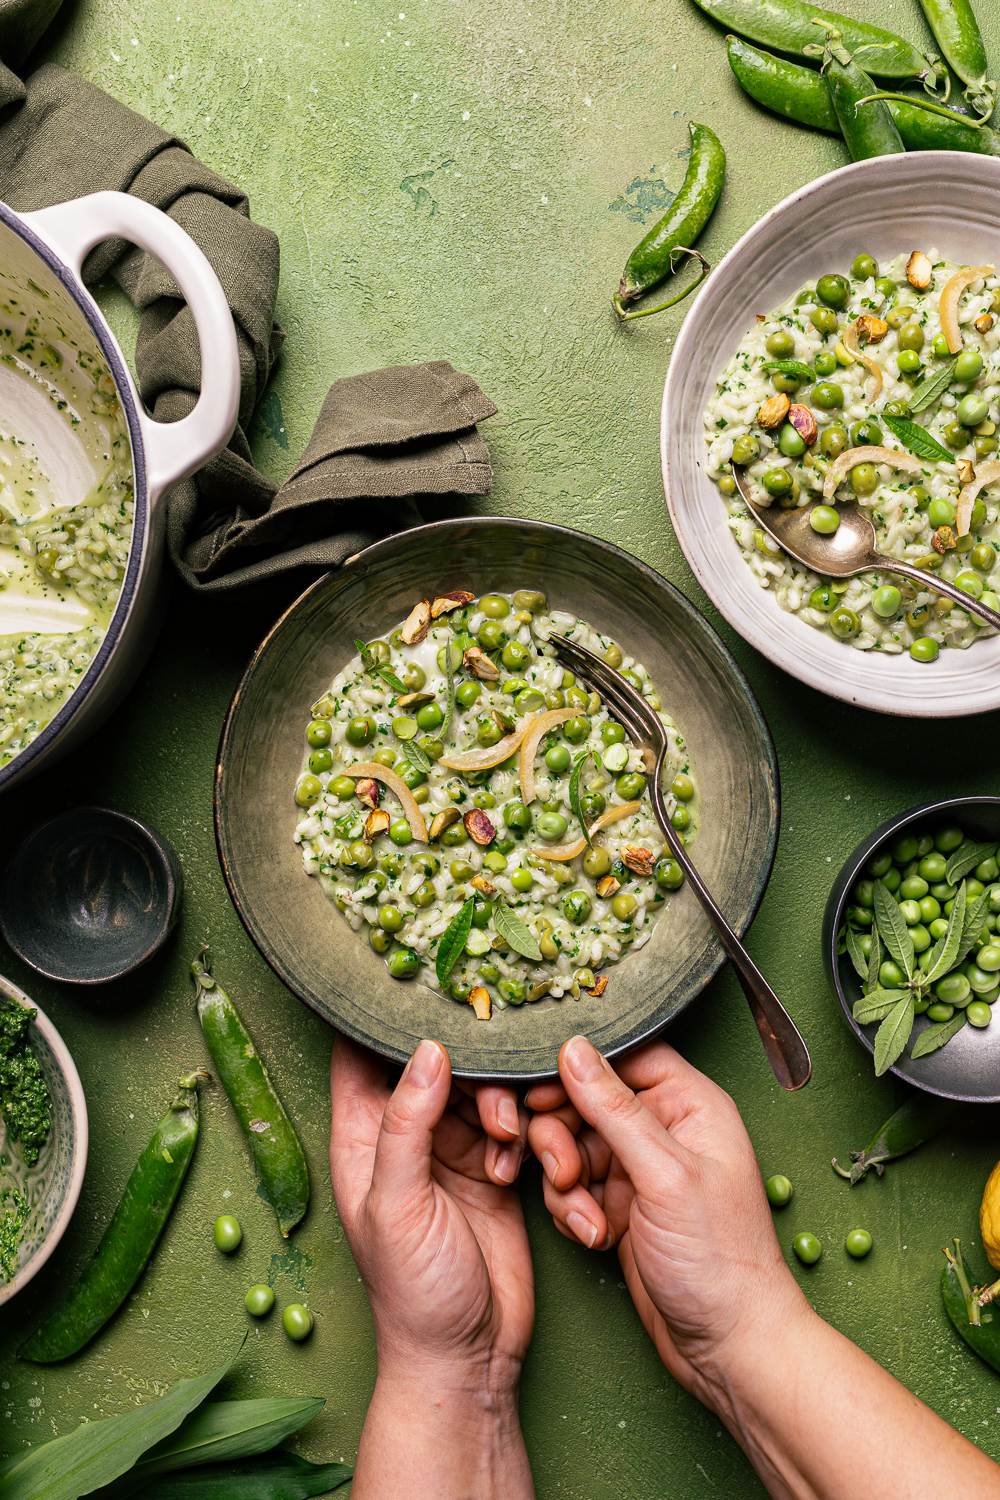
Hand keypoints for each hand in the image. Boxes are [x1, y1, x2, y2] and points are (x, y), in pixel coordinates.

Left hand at [329, 1035, 533, 1391]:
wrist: (468, 1358)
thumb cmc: (414, 1293)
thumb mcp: (398, 1203)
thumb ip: (407, 1123)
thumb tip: (427, 1050)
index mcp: (363, 1138)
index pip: (360, 1056)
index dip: (382, 1018)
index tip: (420, 985)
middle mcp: (405, 1137)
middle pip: (435, 1064)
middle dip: (468, 1067)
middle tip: (489, 1094)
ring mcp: (450, 1153)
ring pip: (480, 1090)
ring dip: (501, 1107)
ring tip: (506, 1142)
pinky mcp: (492, 1171)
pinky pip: (512, 1125)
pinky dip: (523, 1137)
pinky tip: (520, 1166)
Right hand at [527, 1036, 805, 1405]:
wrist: (728, 1346)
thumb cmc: (720, 1261)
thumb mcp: (664, 1175)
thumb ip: (615, 1109)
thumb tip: (575, 1048)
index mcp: (690, 1103)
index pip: (624, 1054)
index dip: (579, 1067)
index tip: (541, 1088)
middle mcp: (665, 1128)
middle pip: (587, 1099)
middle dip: (561, 1135)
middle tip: (561, 1171)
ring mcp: (640, 1169)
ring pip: (572, 1144)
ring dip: (565, 1181)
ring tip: (585, 1218)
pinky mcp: (620, 1205)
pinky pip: (573, 1186)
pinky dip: (572, 1209)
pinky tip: (593, 1236)